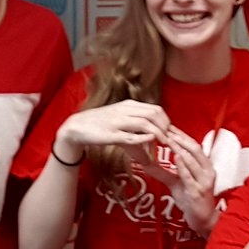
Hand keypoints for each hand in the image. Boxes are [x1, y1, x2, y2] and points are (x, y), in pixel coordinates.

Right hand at [53, 100, 171, 163]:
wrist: (77, 126)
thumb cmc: (100, 123)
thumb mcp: (120, 116)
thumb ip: (135, 121)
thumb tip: (152, 132)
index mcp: (128, 105)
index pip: (155, 109)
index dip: (166, 120)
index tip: (170, 132)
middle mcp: (125, 110)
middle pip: (153, 114)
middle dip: (166, 126)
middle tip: (170, 138)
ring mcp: (118, 122)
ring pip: (145, 123)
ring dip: (158, 133)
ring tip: (165, 143)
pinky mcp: (111, 134)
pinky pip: (130, 136)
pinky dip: (143, 138)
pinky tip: (150, 141)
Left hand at [137, 126, 219, 236]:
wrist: (202, 220)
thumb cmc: (191, 198)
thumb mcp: (177, 182)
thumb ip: (165, 172)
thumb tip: (146, 162)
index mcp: (204, 165)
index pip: (193, 145)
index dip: (181, 134)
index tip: (168, 125)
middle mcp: (207, 171)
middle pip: (195, 148)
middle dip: (180, 138)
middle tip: (166, 128)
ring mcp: (204, 181)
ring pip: (193, 160)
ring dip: (180, 148)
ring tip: (169, 139)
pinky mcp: (198, 192)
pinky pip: (190, 176)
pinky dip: (183, 166)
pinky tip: (176, 157)